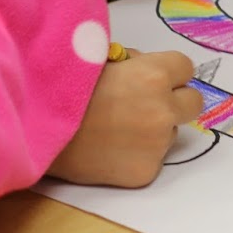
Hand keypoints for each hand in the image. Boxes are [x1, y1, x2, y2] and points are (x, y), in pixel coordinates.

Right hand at [48, 49, 201, 186]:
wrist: (40, 132)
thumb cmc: (65, 87)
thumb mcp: (101, 58)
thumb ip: (133, 62)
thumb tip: (148, 67)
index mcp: (154, 75)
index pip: (186, 68)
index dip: (168, 72)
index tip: (152, 77)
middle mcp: (162, 110)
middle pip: (193, 103)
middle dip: (174, 100)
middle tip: (145, 104)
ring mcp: (156, 146)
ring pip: (171, 132)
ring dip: (154, 129)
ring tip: (117, 128)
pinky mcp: (145, 173)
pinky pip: (153, 158)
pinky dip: (138, 154)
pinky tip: (111, 150)